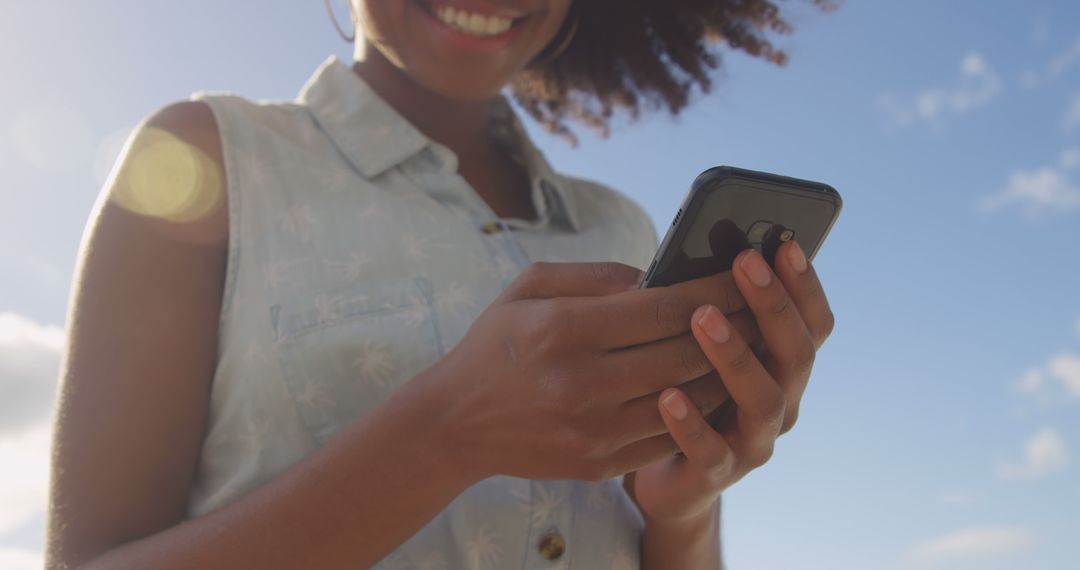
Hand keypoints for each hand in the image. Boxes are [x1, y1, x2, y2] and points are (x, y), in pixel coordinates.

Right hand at [430, 261, 760, 483]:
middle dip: (735, 325)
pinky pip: (671, 433)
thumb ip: (597, 274)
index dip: (716, 290)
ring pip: (689, 397)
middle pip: (687, 352)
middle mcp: (582, 381)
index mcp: (565, 329)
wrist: (456, 423)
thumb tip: (661, 274)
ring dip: (728, 369)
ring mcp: (594, 429)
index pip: (665, 307)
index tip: (746, 273)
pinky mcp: (601, 462)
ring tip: (751, 344)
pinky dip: (701, 408)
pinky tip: (715, 385)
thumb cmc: (498, 344)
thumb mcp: (530, 288)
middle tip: (765, 305)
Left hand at [626, 241, 834, 524]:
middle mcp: (782, 403)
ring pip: (763, 400)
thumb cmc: (689, 393)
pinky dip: (691, 423)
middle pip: (796, 354)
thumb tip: (699, 248)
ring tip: (702, 317)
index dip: (804, 285)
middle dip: (773, 304)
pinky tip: (667, 395)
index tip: (786, 244)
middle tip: (746, 263)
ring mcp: (754, 442)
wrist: (670, 477)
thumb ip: (712, 311)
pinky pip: (710, 451)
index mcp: (783, 368)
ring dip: (736, 355)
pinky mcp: (717, 474)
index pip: (812, 324)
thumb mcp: (704, 349)